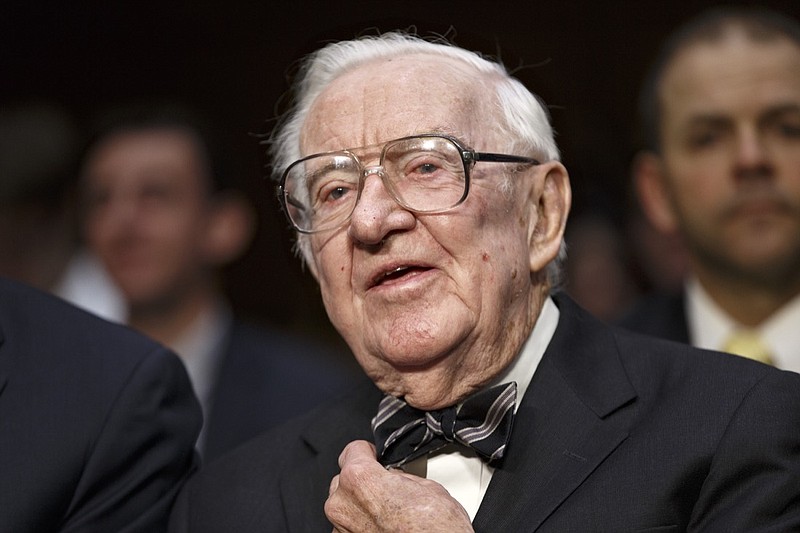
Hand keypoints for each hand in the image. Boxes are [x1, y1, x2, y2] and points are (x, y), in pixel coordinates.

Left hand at [325, 440, 473, 532]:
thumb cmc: (436, 531)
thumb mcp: (429, 487)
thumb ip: (402, 477)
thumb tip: (397, 479)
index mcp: (359, 479)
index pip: (353, 450)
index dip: (368, 452)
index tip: (375, 457)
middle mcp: (343, 504)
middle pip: (346, 479)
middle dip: (366, 482)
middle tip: (390, 490)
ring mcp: (341, 530)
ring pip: (347, 506)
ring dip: (363, 506)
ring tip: (392, 514)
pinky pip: (351, 528)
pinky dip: (364, 527)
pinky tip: (387, 529)